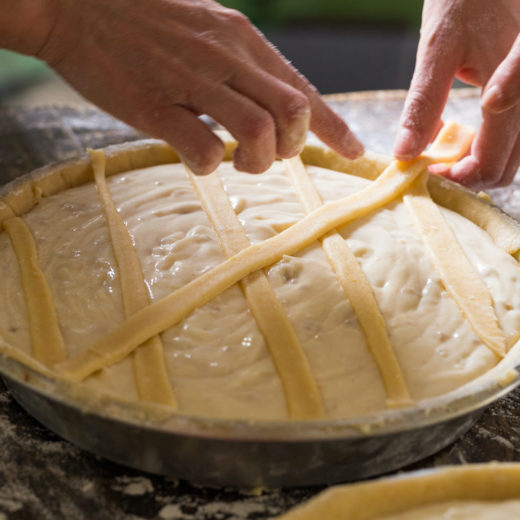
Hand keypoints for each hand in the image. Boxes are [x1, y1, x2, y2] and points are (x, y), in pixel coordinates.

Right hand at [24, 0, 361, 174]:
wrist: (74, 4)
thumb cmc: (143, 21)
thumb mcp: (206, 28)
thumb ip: (240, 64)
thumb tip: (269, 102)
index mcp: (241, 39)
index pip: (302, 88)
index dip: (334, 126)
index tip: (355, 152)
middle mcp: (225, 58)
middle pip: (292, 114)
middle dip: (292, 147)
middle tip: (269, 155)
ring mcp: (191, 82)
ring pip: (258, 135)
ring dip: (256, 162)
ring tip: (236, 160)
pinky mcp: (156, 108)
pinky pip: (205, 151)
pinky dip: (210, 165)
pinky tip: (196, 157)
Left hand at [394, 0, 519, 188]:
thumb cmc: (465, 1)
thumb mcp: (437, 52)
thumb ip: (423, 105)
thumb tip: (404, 153)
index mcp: (512, 89)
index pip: (490, 162)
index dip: (457, 178)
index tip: (428, 168)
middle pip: (504, 168)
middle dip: (466, 174)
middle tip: (431, 160)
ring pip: (512, 157)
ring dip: (477, 162)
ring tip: (444, 145)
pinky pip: (514, 138)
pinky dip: (487, 146)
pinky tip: (463, 131)